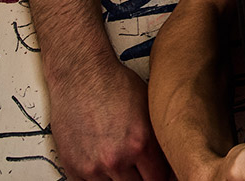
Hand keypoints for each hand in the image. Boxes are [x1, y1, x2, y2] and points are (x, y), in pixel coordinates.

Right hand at [45, 55, 171, 180]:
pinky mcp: (73, 168)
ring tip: (122, 164)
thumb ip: (158, 140)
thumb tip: (171, 161)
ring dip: (120, 180)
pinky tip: (104, 168)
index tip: (160, 172)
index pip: (159, 179)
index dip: (162, 176)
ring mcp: (92, 166)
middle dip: (142, 178)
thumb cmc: (115, 85)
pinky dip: (99, 180)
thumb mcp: (149, 109)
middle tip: (141, 169)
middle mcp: (116, 158)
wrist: (80, 75)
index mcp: (141, 143)